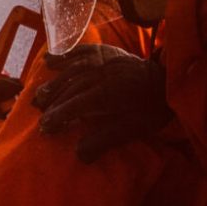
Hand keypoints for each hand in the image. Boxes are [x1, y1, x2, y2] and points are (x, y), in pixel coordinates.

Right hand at [31, 44, 171, 162]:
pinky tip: (49, 61)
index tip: (44, 128)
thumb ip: (105, 139)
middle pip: (69, 88)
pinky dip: (63, 56)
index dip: (58, 117)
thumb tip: (79, 155)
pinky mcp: (104, 51)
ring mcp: (102, 60)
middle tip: (38, 114)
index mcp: (107, 93)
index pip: (74, 105)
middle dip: (52, 102)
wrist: (169, 80)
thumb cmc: (151, 108)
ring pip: (70, 71)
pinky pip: (79, 51)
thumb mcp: (133, 128)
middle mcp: (100, 73)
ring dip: (53, 83)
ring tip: (39, 95)